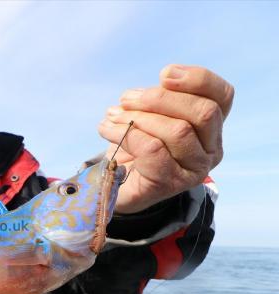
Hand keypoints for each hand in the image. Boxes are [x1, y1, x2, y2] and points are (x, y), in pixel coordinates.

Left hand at [98, 64, 233, 213]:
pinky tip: (107, 130)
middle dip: (160, 98)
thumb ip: (161, 99)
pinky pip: (153, 151)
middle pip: (203, 112)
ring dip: (138, 118)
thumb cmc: (135, 146)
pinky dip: (126, 134)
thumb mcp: (150, 115)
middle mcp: (211, 149)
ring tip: (112, 116)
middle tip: (126, 99)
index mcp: (211, 126)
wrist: (115, 184)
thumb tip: (164, 79)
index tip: (164, 73)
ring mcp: (194, 169)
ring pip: (178, 131)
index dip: (197, 79)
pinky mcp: (170, 184)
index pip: (222, 96)